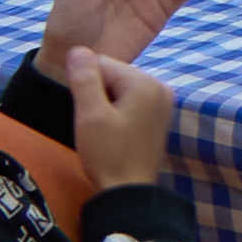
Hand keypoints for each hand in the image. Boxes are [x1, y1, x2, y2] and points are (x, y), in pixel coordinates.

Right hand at [60, 45, 176, 189]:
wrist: (129, 192)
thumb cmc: (108, 155)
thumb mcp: (90, 115)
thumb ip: (84, 79)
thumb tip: (77, 49)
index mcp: (146, 82)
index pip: (101, 63)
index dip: (84, 85)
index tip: (85, 112)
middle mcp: (161, 86)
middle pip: (113, 75)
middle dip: (96, 94)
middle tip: (95, 124)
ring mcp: (163, 101)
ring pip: (119, 89)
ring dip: (105, 105)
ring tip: (104, 130)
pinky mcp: (159, 116)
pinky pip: (130, 101)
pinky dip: (116, 112)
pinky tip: (113, 132)